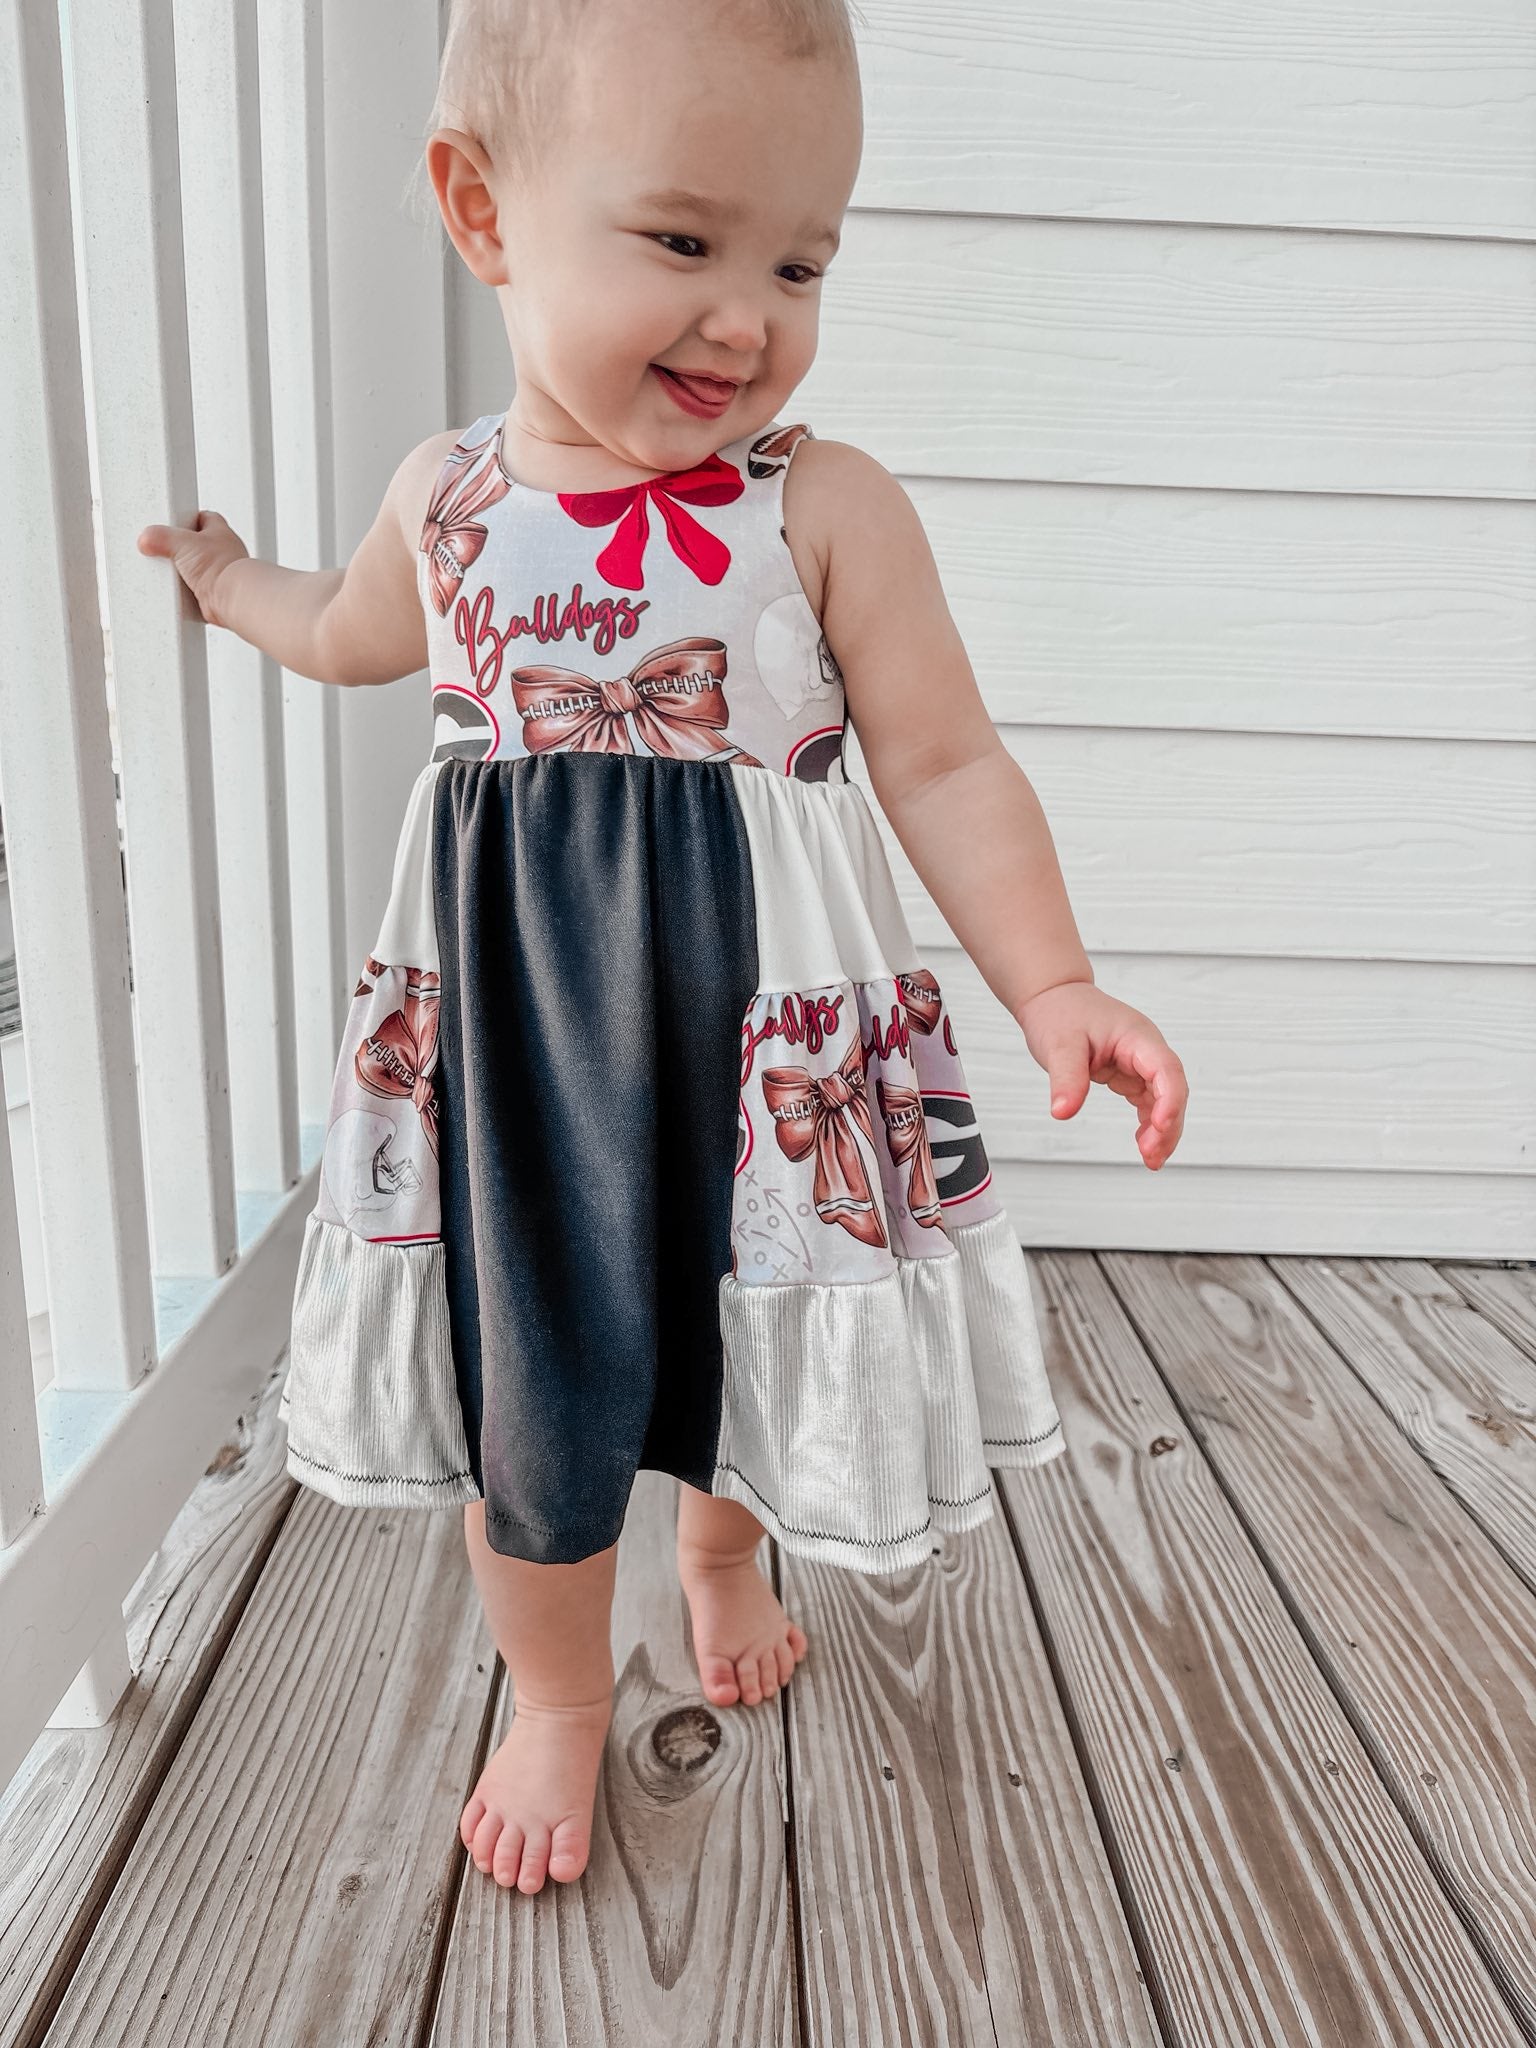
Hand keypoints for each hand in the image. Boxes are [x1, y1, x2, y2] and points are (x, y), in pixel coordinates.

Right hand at [137, 508, 248, 628]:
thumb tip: (147, 538)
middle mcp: (222, 552)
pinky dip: (186, 591)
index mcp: (219, 531)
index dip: (187, 518)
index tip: (172, 522)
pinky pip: (194, 589)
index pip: (203, 517)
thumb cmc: (220, 567)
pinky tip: (177, 591)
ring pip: (195, 568)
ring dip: (183, 572)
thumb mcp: (182, 542)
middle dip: (180, 548)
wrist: (231, 599)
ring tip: (170, 573)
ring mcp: (218, 573)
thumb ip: (161, 536)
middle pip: (196, 544)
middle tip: (166, 550)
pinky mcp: (213, 594)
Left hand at [1017, 979, 1186, 1169]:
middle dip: (1168, 1125)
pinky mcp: (1131, 1074)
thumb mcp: (1058, 1045)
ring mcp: (1141, 1062)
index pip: (1165, 1069)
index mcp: (1137, 1036)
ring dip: (1162, 1130)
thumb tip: (1063, 1113)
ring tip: (1151, 1160)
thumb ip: (1066, 1078)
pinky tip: (1145, 1144)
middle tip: (1152, 1157)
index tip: (1160, 1126)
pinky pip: (1149, 1102)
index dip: (1169, 1099)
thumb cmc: (1059, 1013)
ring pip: (1165, 1100)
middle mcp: (1146, 1050)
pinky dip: (1150, 1125)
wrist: (1054, 998)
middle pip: (1172, 1090)